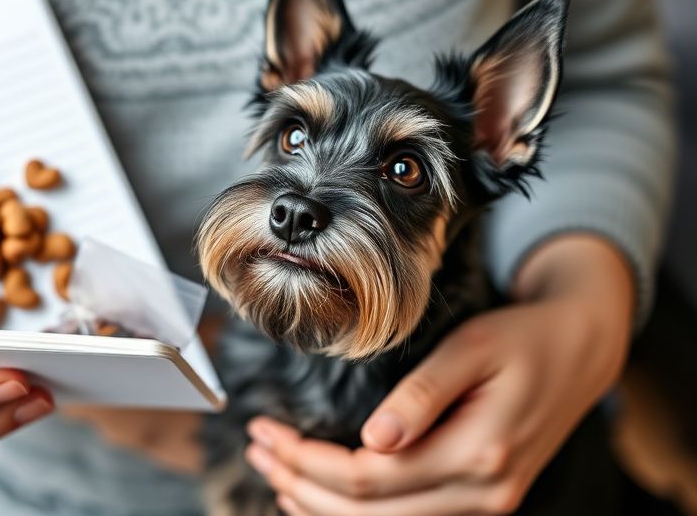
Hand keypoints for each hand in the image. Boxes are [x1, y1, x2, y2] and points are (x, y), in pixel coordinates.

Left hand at [244, 235, 633, 514]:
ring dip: (320, 506)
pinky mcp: (480, 498)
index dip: (308, 461)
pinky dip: (354, 513)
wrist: (581, 351)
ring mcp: (484, 502)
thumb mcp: (473, 348)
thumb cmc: (524, 339)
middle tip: (256, 450)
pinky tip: (318, 497)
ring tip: (274, 475)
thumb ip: (423, 394)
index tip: (267, 432)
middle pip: (369, 512)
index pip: (371, 478)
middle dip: (301, 484)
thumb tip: (374, 439)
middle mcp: (483, 491)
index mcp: (480, 452)